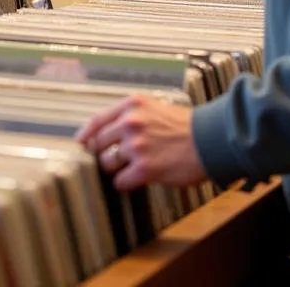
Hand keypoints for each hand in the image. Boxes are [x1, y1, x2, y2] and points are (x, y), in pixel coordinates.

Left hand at [76, 95, 207, 190]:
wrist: (209, 140)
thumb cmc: (184, 126)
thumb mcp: (154, 107)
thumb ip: (130, 116)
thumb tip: (108, 132)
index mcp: (131, 105)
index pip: (97, 121)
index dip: (85, 135)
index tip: (79, 144)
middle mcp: (130, 123)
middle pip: (99, 145)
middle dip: (103, 154)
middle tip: (113, 160)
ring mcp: (136, 146)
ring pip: (107, 164)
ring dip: (116, 169)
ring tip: (131, 168)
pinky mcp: (144, 168)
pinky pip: (120, 181)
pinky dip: (125, 183)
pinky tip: (136, 180)